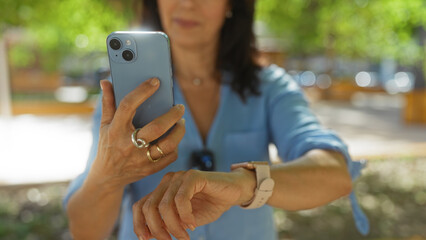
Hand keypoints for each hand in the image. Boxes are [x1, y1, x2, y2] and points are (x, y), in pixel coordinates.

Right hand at [87, 78, 185, 190]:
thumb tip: (106, 82)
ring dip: (179, 131)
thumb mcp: (104, 125)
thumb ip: (108, 103)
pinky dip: (175, 146)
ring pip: (168, 144)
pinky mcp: (149, 170)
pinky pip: (170, 157)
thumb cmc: (107, 145)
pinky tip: (175, 138)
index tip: (156, 81)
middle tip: (179, 107)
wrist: (107, 177)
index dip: (142, 91)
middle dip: (172, 115)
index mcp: (115, 129)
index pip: (128, 105)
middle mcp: (128, 145)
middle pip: (156, 127)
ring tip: (181, 122)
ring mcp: (140, 159)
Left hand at [132, 169, 255, 239]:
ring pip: (165, 206)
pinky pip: (181, 199)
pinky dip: (185, 216)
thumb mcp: (186, 219)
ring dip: (174, 226)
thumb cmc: (211, 205)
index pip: (140, 205)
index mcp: (163, 190)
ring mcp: (179, 177)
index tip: (146, 239)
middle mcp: (168, 181)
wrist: (234, 192)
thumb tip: (151, 233)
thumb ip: (169, 223)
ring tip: (185, 237)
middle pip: (149, 207)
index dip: (139, 223)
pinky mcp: (193, 176)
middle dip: (158, 229)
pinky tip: (193, 224)